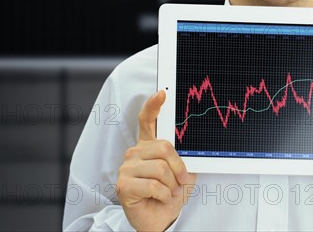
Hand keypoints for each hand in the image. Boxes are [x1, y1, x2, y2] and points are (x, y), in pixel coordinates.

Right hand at [118, 90, 196, 231]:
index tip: (161, 94)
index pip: (147, 121)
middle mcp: (135, 152)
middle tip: (180, 180)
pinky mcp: (123, 185)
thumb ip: (183, 155)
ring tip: (170, 191)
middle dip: (179, 167)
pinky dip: (165, 194)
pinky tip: (161, 198)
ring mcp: (126, 167)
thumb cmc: (171, 193)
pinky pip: (154, 185)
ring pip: (160, 168)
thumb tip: (188, 144)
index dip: (153, 106)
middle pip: (163, 147)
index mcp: (148, 145)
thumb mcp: (183, 171)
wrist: (161, 218)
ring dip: (172, 184)